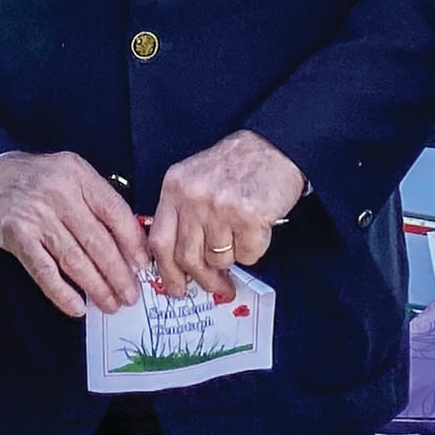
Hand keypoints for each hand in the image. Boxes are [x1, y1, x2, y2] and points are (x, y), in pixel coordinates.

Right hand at [0, 151, 148, 317]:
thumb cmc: (34, 181)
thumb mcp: (68, 176)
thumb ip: (94, 200)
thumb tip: (128, 240)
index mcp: (79, 175)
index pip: (115, 212)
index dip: (132, 242)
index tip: (143, 266)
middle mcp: (61, 192)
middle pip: (98, 241)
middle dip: (118, 274)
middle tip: (130, 296)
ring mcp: (38, 214)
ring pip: (75, 259)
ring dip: (96, 287)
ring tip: (111, 305)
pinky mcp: (16, 235)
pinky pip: (44, 270)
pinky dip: (62, 292)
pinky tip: (77, 307)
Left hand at [149, 130, 304, 297]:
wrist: (274, 145)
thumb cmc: (236, 164)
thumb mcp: (195, 180)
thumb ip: (182, 214)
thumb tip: (179, 264)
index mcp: (175, 187)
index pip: (159, 241)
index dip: (167, 272)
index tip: (176, 288)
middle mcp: (193, 197)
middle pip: (188, 258)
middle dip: (205, 280)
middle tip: (219, 287)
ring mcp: (220, 207)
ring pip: (219, 260)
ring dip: (233, 257)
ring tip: (242, 235)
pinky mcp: (249, 216)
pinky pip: (248, 255)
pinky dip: (254, 249)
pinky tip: (257, 228)